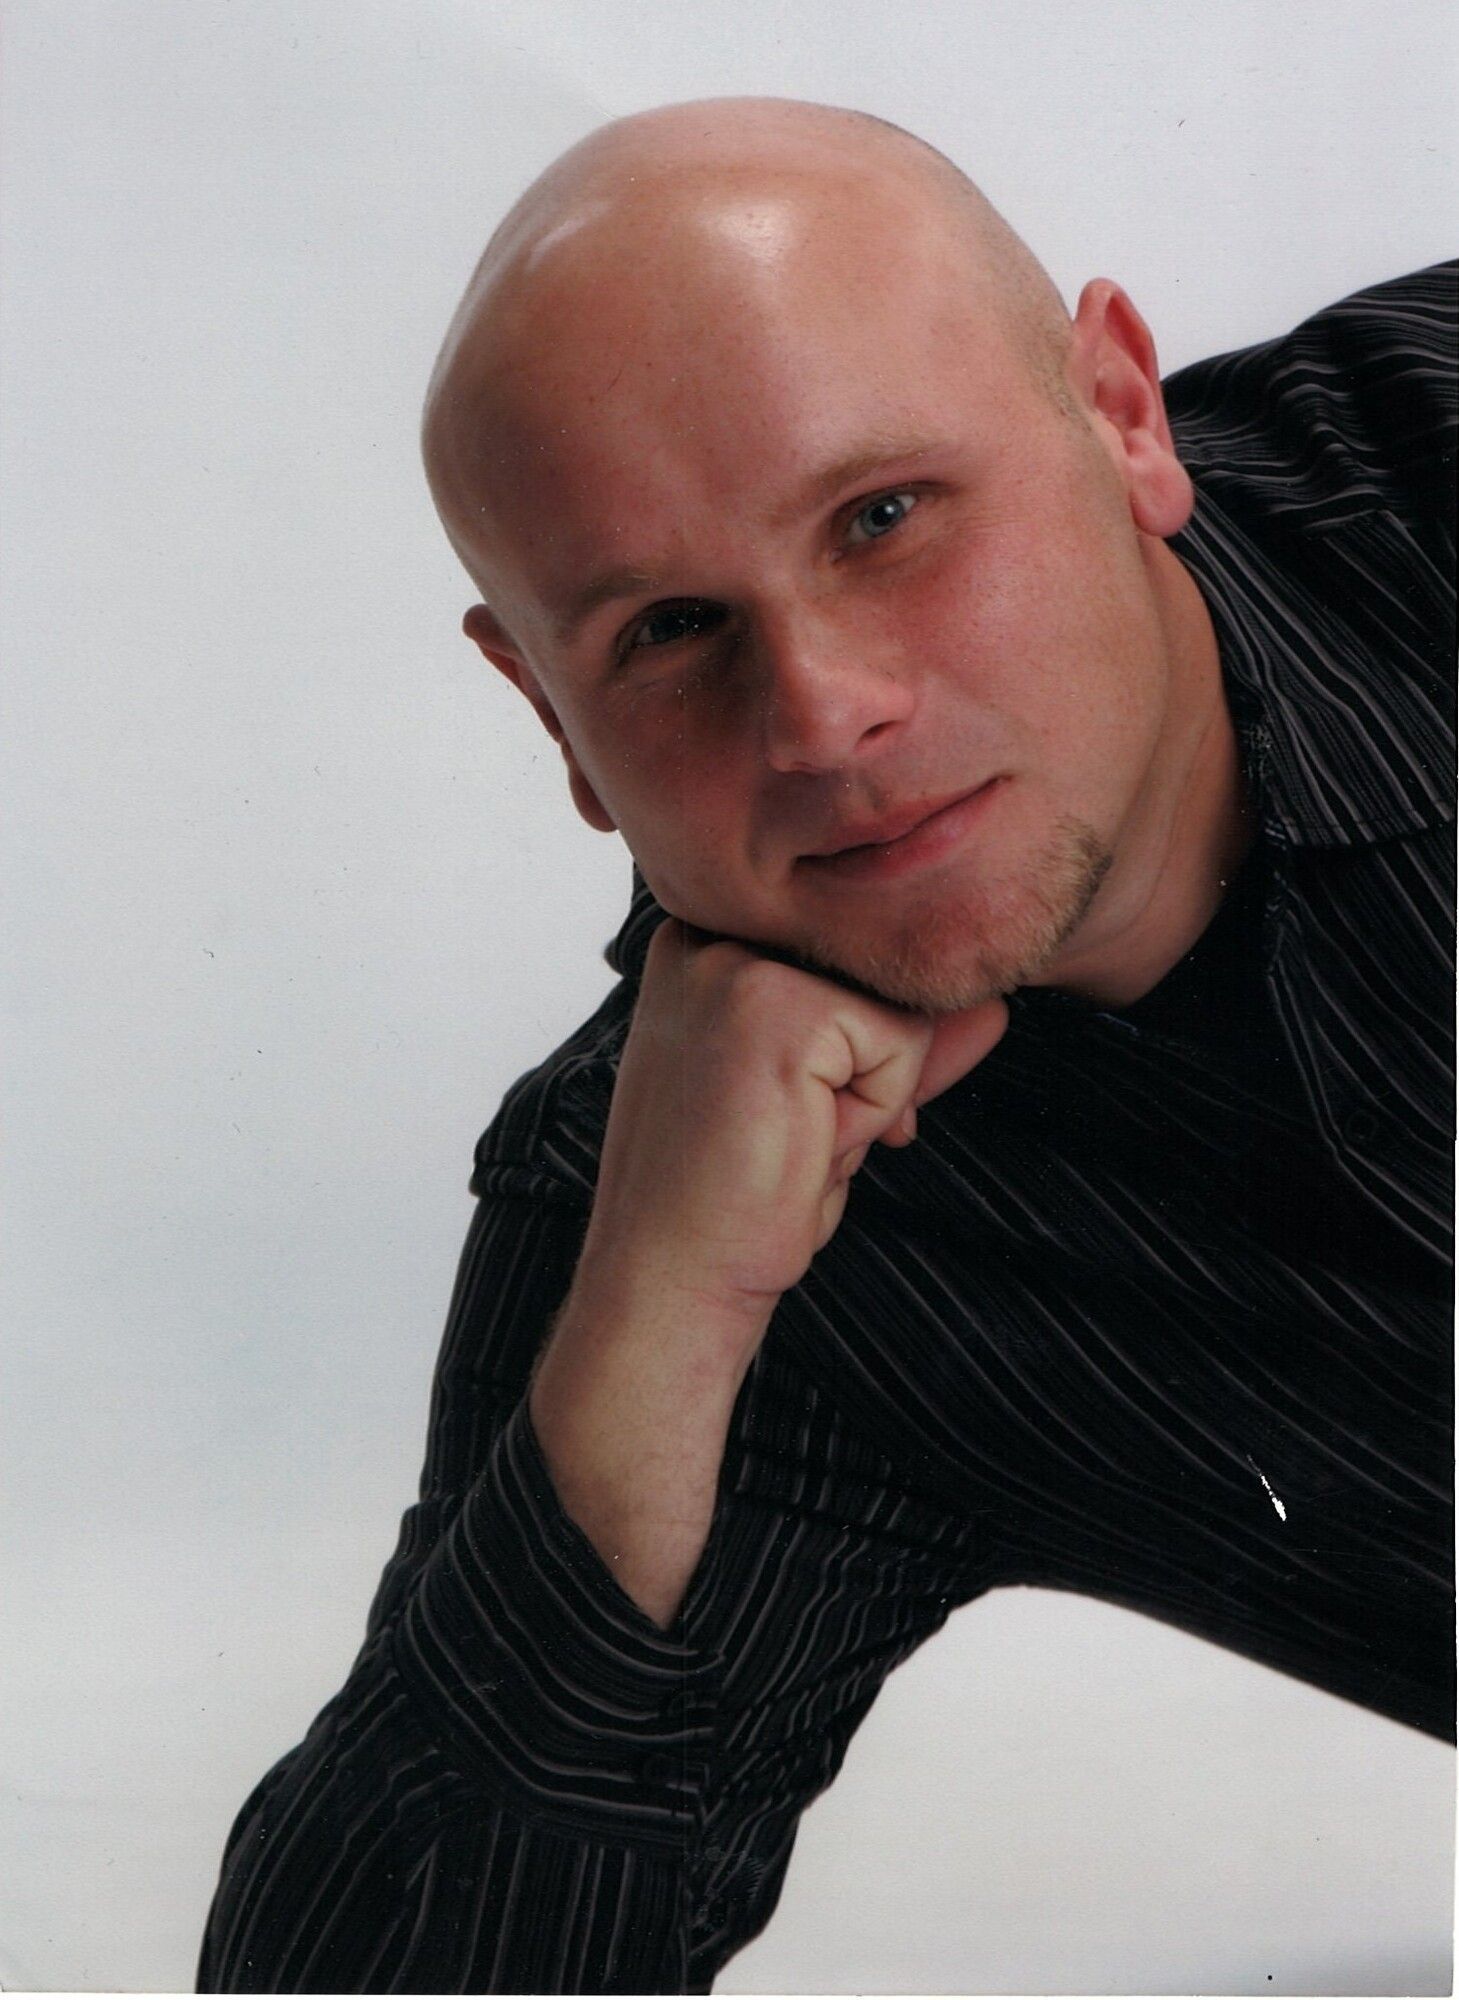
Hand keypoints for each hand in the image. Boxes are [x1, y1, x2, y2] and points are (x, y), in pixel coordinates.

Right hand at [579, 920, 1008, 1341]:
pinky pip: (900, 1041)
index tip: (781, 1111)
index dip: (851, 1047)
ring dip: (868, 1092)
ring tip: (788, 1138)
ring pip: (895, 1005)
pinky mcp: (775, 1005)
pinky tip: (797, 1144)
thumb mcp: (826, 1097)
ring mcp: (737, 962)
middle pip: (876, 970)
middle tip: (783, 1135)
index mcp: (703, 939)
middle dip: (864, 1068)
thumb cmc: (732, 1195)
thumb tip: (995, 1005)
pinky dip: (871, 1111)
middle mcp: (710, 929)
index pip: (848, 954)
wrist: (668, 1277)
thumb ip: (897, 1040)